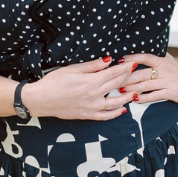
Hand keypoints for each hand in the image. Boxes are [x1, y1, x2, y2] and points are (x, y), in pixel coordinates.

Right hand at [21, 56, 139, 120]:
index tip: (133, 63)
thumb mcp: (72, 69)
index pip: (113, 73)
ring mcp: (92, 107)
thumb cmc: (54, 82)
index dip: (124, 67)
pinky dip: (115, 113)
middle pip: (116, 85)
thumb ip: (92, 66)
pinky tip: (122, 110)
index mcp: (91, 81)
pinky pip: (105, 116)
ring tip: (135, 92)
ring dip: (126, 96)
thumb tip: (107, 60)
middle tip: (136, 72)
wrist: (41, 99)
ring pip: (115, 102)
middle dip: (127, 77)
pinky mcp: (87, 115)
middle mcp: (94, 95)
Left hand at [119, 52, 177, 105]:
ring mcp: (167, 82)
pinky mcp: (170, 93)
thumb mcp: (169, 61)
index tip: (119, 60)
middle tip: (114, 80)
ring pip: (145, 85)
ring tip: (121, 90)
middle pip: (141, 73)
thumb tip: (140, 50)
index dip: (131, 58)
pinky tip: (134, 99)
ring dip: (131, 88)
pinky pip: (153, 95)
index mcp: (161, 61)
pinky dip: (143, 98)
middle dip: (126, 77)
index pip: (144, 57)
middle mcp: (163, 70)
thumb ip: (156, 57)